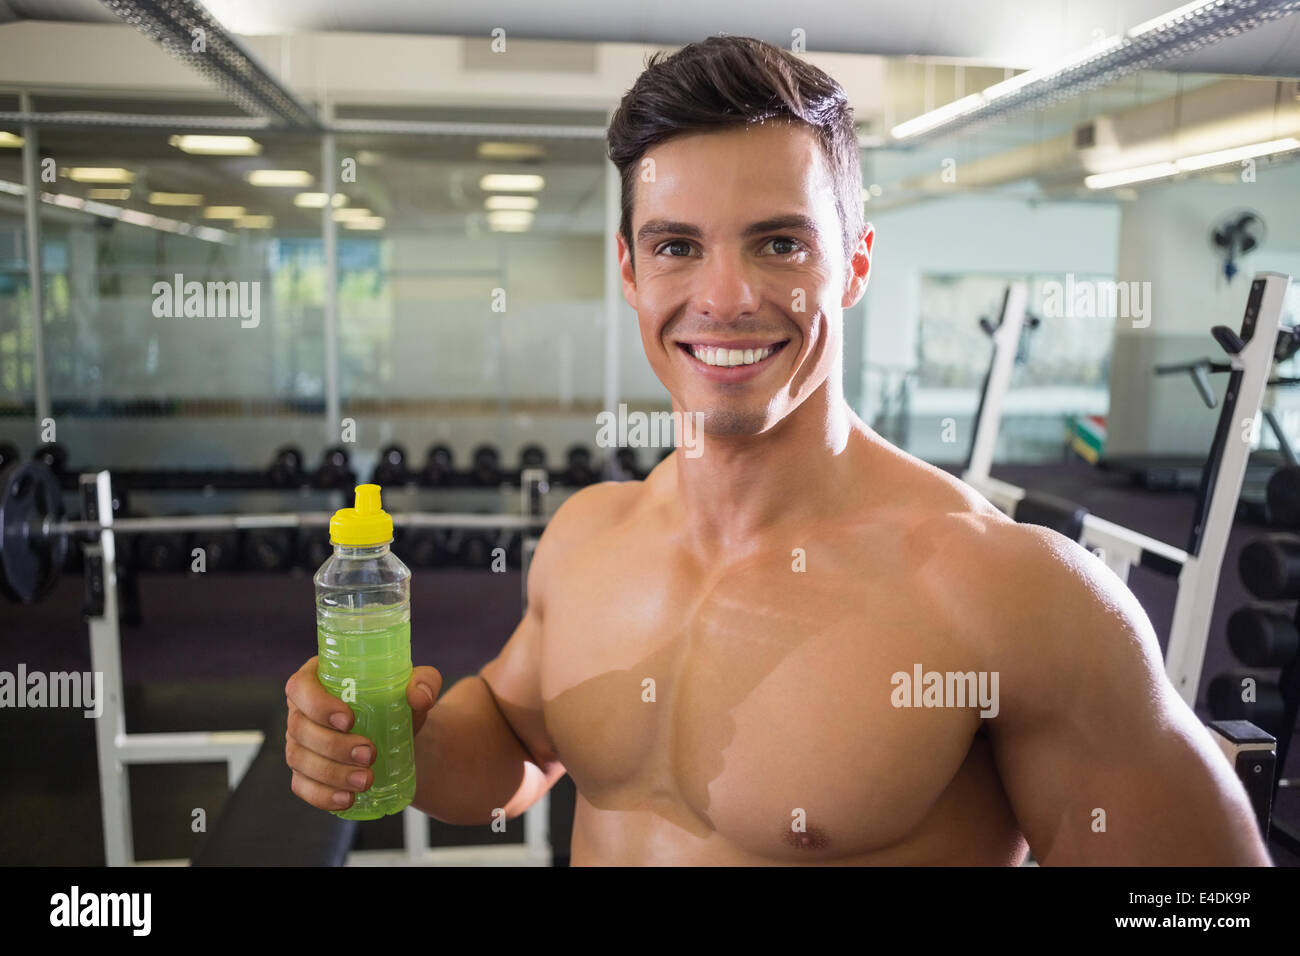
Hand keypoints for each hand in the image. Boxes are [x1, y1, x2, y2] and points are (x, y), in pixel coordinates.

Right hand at [284, 656, 442, 810]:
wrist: (396, 733)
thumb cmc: (396, 700)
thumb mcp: (415, 685)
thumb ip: (424, 682)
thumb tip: (420, 697)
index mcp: (317, 679)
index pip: (301, 688)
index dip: (317, 705)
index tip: (349, 720)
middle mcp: (301, 711)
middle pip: (300, 728)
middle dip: (333, 746)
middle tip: (370, 753)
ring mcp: (299, 743)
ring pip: (299, 759)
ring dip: (331, 774)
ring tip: (366, 780)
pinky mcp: (304, 772)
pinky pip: (302, 787)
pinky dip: (322, 795)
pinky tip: (347, 799)